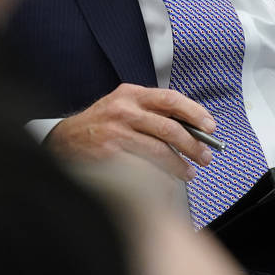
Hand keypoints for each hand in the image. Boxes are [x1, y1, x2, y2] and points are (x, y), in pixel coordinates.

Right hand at [47, 84, 217, 181]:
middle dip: (192, 145)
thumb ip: (152, 111)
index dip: (194, 113)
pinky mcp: (109, 155)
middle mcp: (123, 110)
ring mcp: (116, 134)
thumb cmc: (101, 124)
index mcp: (131, 94)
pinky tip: (166, 180)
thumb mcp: (123, 105)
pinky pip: (142, 167)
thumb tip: (191, 127)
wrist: (65, 140)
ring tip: (189, 172)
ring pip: (158, 150)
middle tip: (205, 156)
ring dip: (179, 165)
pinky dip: (159, 176)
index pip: (170, 99)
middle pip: (168, 127)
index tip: (209, 126)